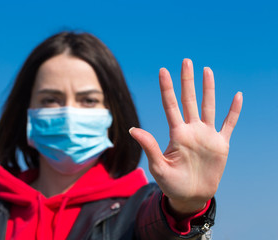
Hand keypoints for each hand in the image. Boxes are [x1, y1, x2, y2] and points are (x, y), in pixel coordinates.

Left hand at [130, 59, 242, 214]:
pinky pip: (229, 124)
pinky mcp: (220, 144)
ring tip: (206, 70)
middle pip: (189, 100)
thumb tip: (132, 129)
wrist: (190, 196)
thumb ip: (149, 146)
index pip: (170, 105)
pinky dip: (234, 111)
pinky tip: (237, 96)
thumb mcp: (158, 166)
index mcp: (176, 134)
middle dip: (187, 81)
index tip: (163, 70)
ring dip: (208, 89)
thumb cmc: (171, 183)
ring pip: (208, 106)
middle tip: (186, 61)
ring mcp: (206, 135)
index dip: (167, 88)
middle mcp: (191, 130)